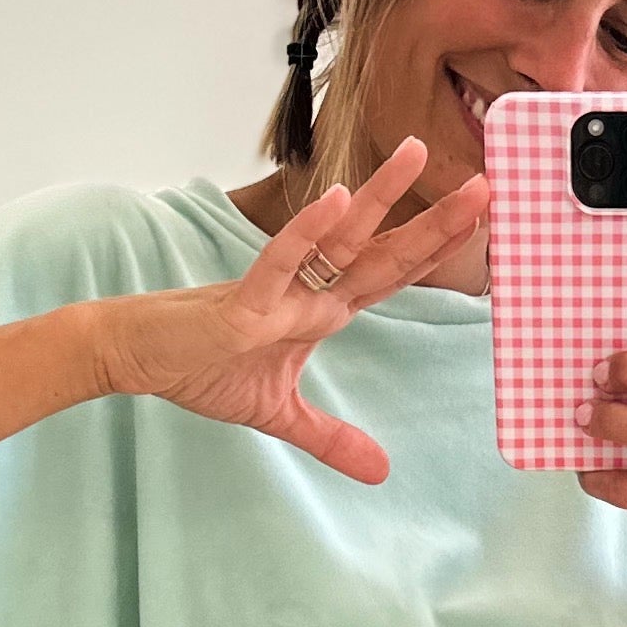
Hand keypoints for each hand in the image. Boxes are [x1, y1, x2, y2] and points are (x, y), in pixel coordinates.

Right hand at [98, 138, 489, 483]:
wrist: (140, 357)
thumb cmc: (204, 366)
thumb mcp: (280, 414)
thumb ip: (331, 438)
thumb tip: (379, 472)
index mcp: (323, 309)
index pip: (392, 276)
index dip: (436, 251)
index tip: (482, 223)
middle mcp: (310, 291)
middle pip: (383, 251)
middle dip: (434, 221)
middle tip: (486, 185)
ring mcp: (279, 292)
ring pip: (337, 238)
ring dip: (378, 197)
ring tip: (416, 154)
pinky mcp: (243, 303)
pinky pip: (279, 263)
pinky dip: (306, 234)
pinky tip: (337, 201)